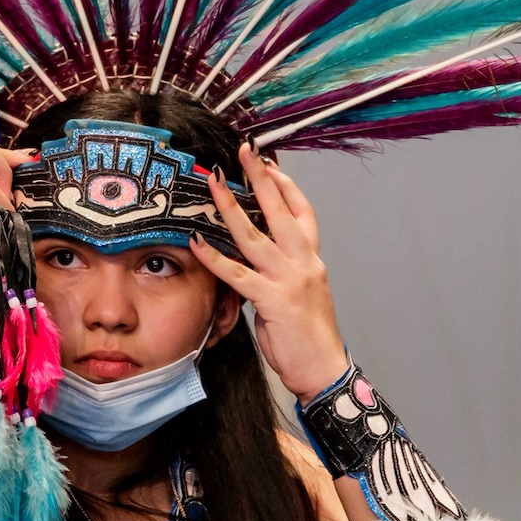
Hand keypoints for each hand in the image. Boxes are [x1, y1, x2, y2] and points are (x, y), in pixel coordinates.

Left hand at [190, 143, 349, 401]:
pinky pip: (237, 273)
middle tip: (245, 151)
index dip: (286, 185)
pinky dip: (214, 256)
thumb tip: (252, 262)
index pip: (302, 212)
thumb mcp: (299, 296)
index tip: (269, 163)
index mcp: (312, 260)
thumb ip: (279, 274)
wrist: (324, 369)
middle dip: (262, 178)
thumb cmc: (309, 337)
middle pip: (280, 211)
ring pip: (255, 235)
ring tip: (213, 182)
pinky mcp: (273, 301)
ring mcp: (289, 280)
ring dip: (231, 206)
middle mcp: (304, 263)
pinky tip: (196, 241)